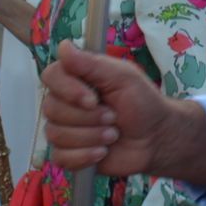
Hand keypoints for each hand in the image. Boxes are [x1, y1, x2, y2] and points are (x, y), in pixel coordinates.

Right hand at [42, 40, 171, 175]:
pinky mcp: (68, 153)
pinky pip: (59, 157)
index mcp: (76, 78)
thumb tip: (63, 47)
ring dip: (91, 136)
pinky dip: (84, 156)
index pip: (50, 76)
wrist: (155, 138)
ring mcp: (65, 128)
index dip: (68, 90)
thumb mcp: (123, 77)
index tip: (92, 99)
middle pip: (52, 109)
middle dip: (88, 118)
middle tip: (114, 117)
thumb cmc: (142, 103)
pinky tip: (102, 152)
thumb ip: (92, 64)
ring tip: (113, 134)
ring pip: (56, 134)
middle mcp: (65, 102)